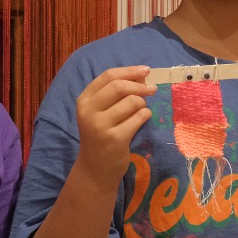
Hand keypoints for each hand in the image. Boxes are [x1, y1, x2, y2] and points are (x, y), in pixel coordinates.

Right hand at [73, 65, 155, 185]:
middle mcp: (89, 111)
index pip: (108, 76)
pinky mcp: (115, 138)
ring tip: (140, 112)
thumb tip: (142, 76)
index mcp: (84, 100)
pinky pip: (139, 118)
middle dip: (140, 86)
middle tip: (152, 89)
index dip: (129, 71)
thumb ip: (116, 93)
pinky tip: (141, 121)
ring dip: (142, 104)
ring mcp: (101, 126)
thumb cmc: (101, 135)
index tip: (146, 70)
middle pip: (119, 86)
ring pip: (132, 102)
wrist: (96, 167)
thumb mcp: (100, 112)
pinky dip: (145, 116)